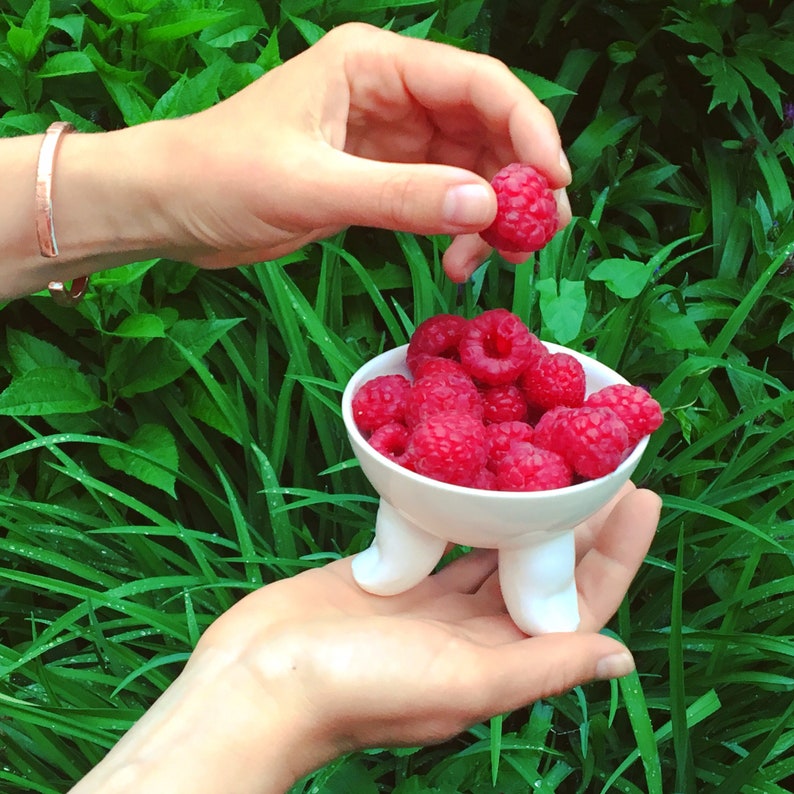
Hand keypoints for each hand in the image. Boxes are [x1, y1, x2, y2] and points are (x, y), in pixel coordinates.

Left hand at [153, 22, 571, 279]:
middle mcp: (390, 95)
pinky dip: (458, 230)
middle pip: (484, 127)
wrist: (171, 208)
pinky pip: (439, 200)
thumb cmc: (221, 176)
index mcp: (374, 65)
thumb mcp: (312, 186)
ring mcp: (387, 140)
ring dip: (491, 214)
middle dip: (517, 181)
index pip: (476, 83)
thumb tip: (487, 209)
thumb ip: (400, 196)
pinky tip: (457, 261)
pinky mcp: (378, 180)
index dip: (527, 128)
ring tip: (495, 260)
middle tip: (536, 237)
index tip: (555, 183)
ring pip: (468, 169)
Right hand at [194, 483, 658, 762]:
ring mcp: (432, 602)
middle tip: (605, 466)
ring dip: (529, 511)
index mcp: (498, 661)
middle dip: (578, 524)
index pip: (576, 603)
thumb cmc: (355, 687)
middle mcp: (472, 633)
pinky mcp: (395, 573)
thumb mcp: (458, 681)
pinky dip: (468, 508)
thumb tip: (622, 658)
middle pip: (541, 569)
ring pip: (496, 549)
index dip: (613, 555)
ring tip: (557, 462)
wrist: (257, 679)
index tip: (639, 498)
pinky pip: (445, 534)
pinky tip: (484, 476)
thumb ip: (539, 669)